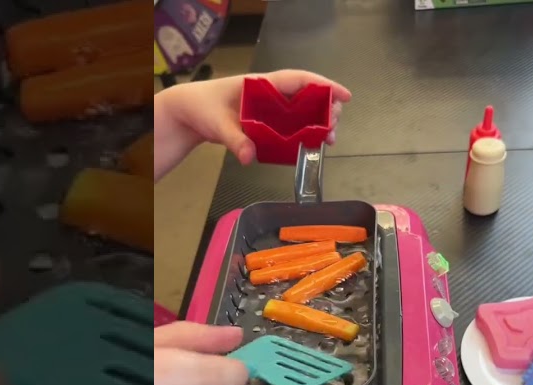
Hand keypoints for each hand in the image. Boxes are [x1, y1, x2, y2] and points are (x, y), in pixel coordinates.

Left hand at [153, 69, 352, 179]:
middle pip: (307, 96)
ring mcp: (269, 108)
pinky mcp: (266, 122)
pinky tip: (312, 144)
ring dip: (318, 123)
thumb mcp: (216, 123)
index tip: (344, 96)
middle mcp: (270, 94)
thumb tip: (249, 157)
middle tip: (333, 128)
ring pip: (302, 111)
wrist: (187, 112)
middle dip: (326, 109)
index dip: (324, 86)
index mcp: (261, 84)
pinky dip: (305, 133)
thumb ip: (234, 139)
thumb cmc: (202, 107)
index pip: (299, 80)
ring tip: (329, 139)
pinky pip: (291, 124)